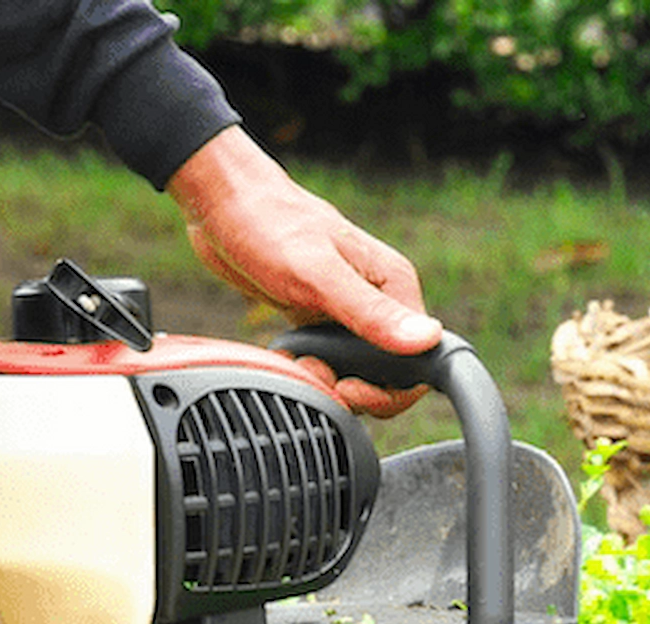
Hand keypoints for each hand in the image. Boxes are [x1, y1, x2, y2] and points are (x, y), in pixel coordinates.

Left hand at [168, 127, 442, 417]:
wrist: (223, 205)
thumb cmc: (268, 225)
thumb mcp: (319, 275)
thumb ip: (371, 313)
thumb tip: (426, 340)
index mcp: (393, 286)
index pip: (421, 362)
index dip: (390, 392)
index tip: (348, 387)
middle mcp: (379, 300)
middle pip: (388, 376)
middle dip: (353, 390)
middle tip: (314, 373)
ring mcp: (350, 311)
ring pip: (356, 374)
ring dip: (327, 382)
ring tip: (297, 362)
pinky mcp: (322, 319)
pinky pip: (329, 363)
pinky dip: (309, 370)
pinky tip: (287, 355)